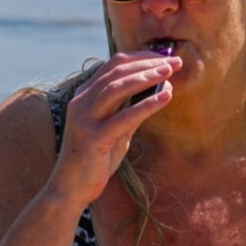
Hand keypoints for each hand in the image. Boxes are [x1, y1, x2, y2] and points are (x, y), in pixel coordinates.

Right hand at [45, 52, 181, 207]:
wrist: (70, 188)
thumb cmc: (95, 158)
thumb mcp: (116, 129)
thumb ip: (131, 108)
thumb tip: (161, 90)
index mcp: (84, 95)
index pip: (113, 64)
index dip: (141, 57)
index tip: (165, 56)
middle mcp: (81, 102)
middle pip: (116, 71)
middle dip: (147, 63)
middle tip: (175, 62)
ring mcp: (84, 119)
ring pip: (116, 88)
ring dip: (146, 76)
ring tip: (169, 72)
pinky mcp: (92, 138)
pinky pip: (122, 117)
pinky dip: (145, 105)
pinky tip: (165, 98)